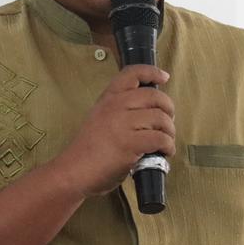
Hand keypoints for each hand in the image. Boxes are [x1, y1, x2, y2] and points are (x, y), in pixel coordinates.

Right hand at [54, 64, 175, 197]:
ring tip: (166, 140)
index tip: (164, 77)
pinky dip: (168, 146)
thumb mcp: (100, 118)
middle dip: (168, 108)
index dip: (152, 72)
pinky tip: (164, 151)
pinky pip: (160, 138)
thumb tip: (149, 112)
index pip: (132, 73)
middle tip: (168, 120)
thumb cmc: (88, 150)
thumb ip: (119, 110)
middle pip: (154, 96)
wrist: (73, 171)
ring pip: (161, 118)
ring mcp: (123, 124)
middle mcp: (116, 106)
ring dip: (169, 131)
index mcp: (108, 98)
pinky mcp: (130, 143)